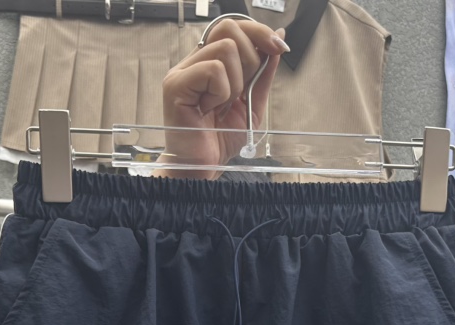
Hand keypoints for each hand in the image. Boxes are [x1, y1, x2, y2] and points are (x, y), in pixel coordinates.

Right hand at [159, 19, 288, 176]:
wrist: (204, 167)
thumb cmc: (220, 140)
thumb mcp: (252, 103)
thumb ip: (264, 72)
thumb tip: (279, 38)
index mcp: (210, 62)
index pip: (234, 27)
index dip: (258, 32)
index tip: (278, 48)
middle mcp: (194, 62)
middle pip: (229, 29)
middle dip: (250, 59)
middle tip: (241, 93)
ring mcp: (182, 72)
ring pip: (225, 48)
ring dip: (234, 83)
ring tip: (222, 107)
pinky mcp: (175, 85)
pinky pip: (213, 70)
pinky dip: (222, 93)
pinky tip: (211, 110)